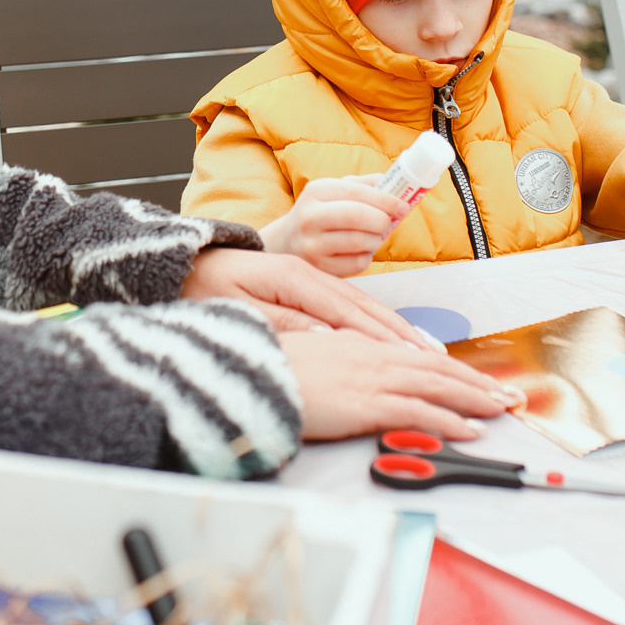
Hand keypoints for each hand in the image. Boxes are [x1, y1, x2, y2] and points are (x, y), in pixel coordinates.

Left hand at [181, 247, 422, 344]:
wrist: (186, 265)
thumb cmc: (205, 290)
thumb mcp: (239, 311)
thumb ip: (286, 324)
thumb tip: (329, 339)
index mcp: (293, 277)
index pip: (347, 312)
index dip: (383, 338)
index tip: (413, 358)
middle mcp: (307, 273)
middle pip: (364, 307)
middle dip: (402, 334)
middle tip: (438, 359)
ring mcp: (308, 277)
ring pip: (361, 304)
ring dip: (396, 328)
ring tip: (428, 351)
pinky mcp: (304, 285)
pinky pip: (349, 304)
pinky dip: (376, 322)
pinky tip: (394, 338)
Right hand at [257, 175, 410, 275]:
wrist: (285, 242)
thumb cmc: (320, 213)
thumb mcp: (334, 191)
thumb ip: (364, 185)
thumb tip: (396, 185)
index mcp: (316, 191)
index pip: (357, 192)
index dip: (386, 199)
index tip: (404, 206)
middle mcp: (310, 217)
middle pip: (358, 216)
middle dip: (382, 220)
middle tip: (388, 222)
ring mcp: (312, 245)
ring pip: (360, 242)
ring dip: (377, 239)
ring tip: (374, 236)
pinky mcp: (319, 268)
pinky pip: (357, 263)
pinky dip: (366, 257)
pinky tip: (359, 251)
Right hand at [280, 329, 520, 441]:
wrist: (245, 374)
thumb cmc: (266, 369)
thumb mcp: (306, 361)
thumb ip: (336, 368)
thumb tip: (356, 382)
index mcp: (357, 344)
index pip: (415, 356)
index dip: (450, 369)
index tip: (475, 380)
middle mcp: (371, 355)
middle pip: (436, 368)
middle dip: (476, 383)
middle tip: (507, 394)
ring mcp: (371, 378)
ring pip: (437, 386)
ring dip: (474, 399)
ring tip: (501, 409)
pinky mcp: (367, 403)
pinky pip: (420, 412)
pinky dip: (450, 421)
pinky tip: (471, 431)